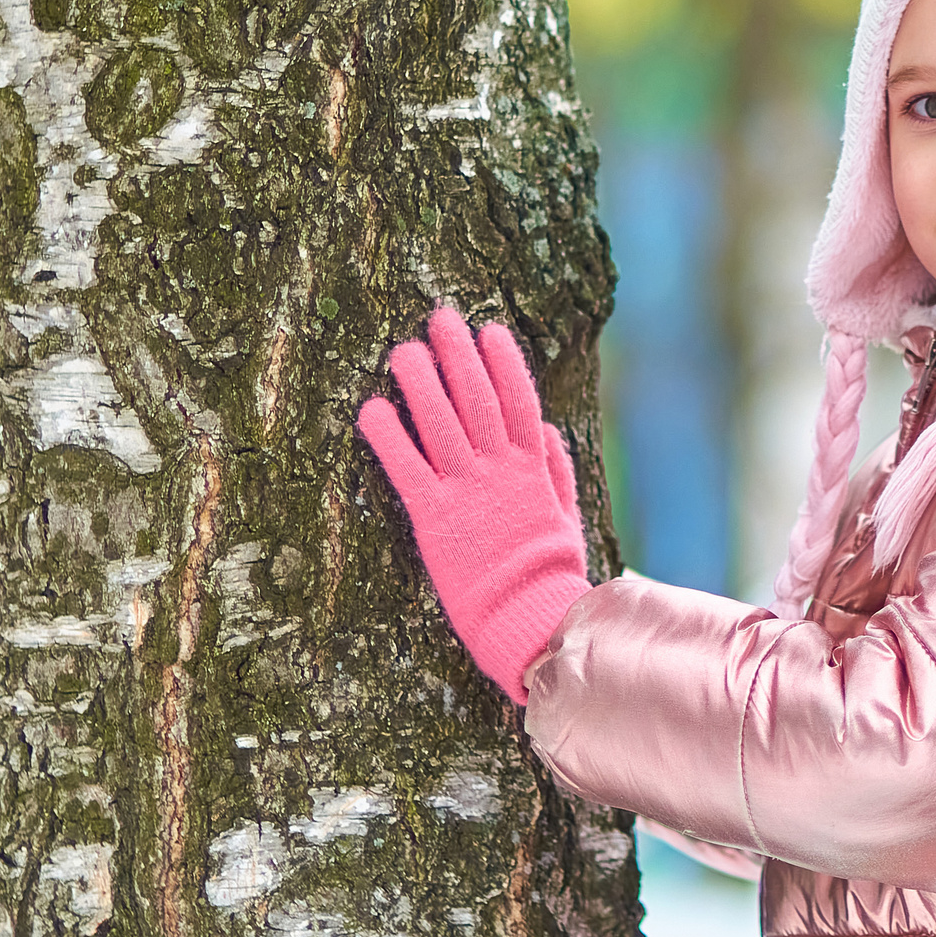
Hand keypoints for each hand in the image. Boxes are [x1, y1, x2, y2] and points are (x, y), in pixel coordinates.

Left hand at [358, 307, 591, 703]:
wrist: (529, 617)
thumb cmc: (548, 574)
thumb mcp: (564, 516)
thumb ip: (554, 470)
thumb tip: (544, 428)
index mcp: (531, 468)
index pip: (518, 399)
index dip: (504, 361)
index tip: (490, 330)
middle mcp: (499, 470)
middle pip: (476, 398)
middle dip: (458, 354)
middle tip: (439, 319)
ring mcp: (466, 491)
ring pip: (439, 423)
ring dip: (419, 381)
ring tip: (402, 350)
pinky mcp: (433, 517)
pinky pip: (405, 466)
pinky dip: (387, 435)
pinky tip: (370, 408)